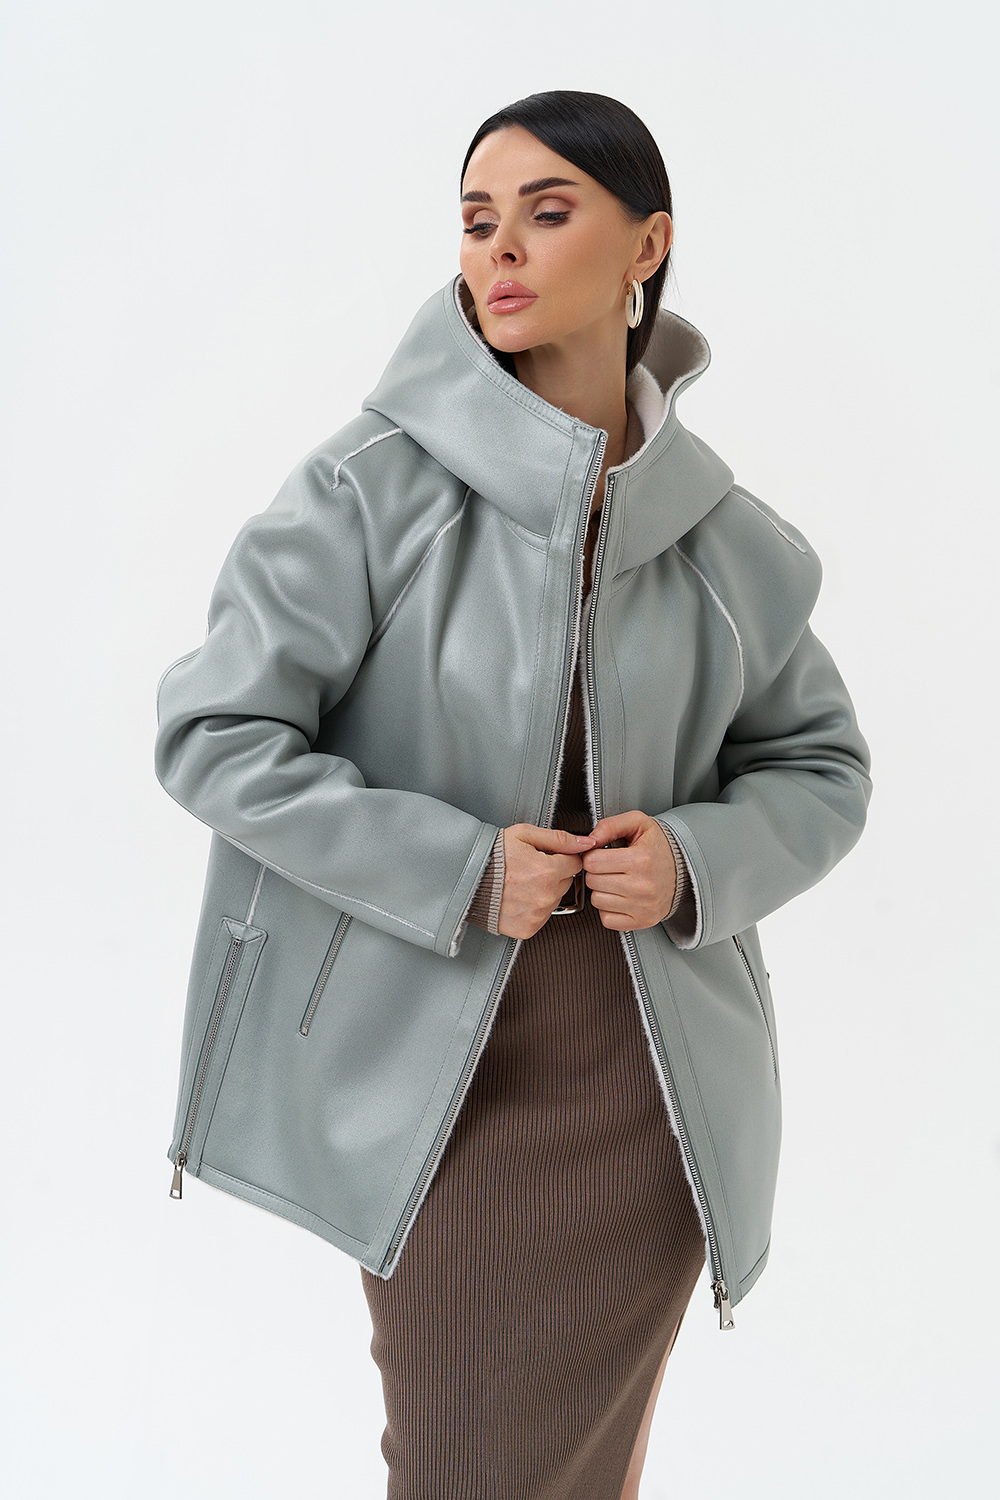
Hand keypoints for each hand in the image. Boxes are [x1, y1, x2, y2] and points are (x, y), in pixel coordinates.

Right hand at [497, 824, 597, 938]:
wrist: (465, 879)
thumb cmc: (491, 856)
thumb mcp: (524, 835)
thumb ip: (559, 838)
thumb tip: (585, 843)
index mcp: (547, 872)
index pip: (575, 863)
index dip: (561, 857)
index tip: (547, 856)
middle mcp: (545, 896)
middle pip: (566, 882)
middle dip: (553, 874)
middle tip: (529, 868)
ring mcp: (536, 915)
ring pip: (555, 900)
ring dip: (544, 891)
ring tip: (521, 882)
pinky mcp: (527, 929)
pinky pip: (542, 916)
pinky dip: (534, 908)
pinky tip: (519, 897)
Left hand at [582, 811, 676, 931]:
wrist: (684, 870)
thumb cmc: (658, 846)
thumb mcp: (638, 824)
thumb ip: (610, 825)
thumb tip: (589, 840)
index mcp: (640, 860)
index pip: (592, 862)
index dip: (592, 855)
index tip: (602, 855)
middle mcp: (643, 886)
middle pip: (592, 881)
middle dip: (596, 872)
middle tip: (610, 867)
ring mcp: (643, 906)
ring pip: (597, 901)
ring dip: (602, 891)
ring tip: (617, 881)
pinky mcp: (642, 921)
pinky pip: (606, 919)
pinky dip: (609, 909)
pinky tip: (620, 897)